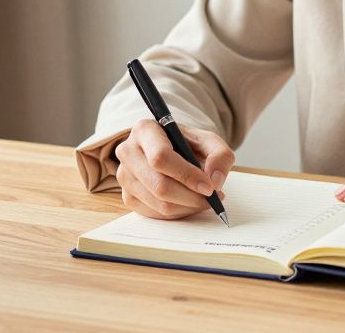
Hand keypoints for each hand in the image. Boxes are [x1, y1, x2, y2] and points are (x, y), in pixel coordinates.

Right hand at [114, 119, 233, 219]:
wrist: (172, 151)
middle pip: (159, 184)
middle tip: (213, 198)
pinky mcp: (127, 196)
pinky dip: (178, 213)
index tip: (209, 187)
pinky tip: (189, 203)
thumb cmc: (187, 144)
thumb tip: (215, 180)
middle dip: (191, 196)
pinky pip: (155, 214)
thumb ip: (220, 155)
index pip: (161, 157)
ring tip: (204, 199)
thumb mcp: (209, 141)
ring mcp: (124, 176)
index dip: (187, 175)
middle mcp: (128, 151)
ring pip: (158, 203)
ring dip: (188, 206)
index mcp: (145, 130)